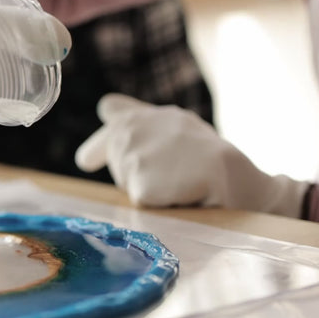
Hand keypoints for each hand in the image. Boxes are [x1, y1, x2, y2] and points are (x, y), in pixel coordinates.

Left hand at [75, 94, 307, 216]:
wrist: (235, 174)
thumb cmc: (209, 156)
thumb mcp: (175, 130)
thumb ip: (136, 132)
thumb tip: (83, 157)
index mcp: (139, 116)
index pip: (109, 113)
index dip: (100, 142)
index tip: (87, 161)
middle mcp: (129, 129)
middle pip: (118, 164)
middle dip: (136, 174)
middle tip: (174, 172)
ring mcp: (132, 156)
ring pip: (127, 185)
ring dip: (149, 189)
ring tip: (179, 181)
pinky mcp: (139, 185)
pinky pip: (140, 203)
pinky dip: (158, 204)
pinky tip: (178, 193)